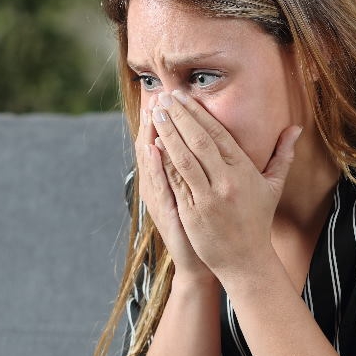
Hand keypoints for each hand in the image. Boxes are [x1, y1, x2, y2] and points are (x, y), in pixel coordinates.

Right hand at [134, 96, 213, 282]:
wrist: (200, 262)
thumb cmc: (203, 226)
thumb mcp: (200, 194)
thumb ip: (200, 168)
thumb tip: (205, 141)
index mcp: (171, 179)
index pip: (165, 142)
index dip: (166, 119)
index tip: (167, 93)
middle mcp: (161, 187)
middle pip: (153, 146)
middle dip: (156, 120)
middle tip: (156, 93)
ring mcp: (160, 199)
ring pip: (150, 163)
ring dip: (149, 136)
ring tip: (151, 111)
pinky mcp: (165, 213)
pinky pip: (158, 187)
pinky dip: (154, 167)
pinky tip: (152, 149)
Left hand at [149, 90, 301, 280]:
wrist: (246, 260)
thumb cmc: (257, 221)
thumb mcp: (273, 187)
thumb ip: (282, 155)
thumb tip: (295, 129)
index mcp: (243, 171)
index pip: (218, 134)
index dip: (199, 113)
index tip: (183, 97)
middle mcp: (226, 182)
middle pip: (199, 141)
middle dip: (180, 117)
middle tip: (165, 97)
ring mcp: (207, 198)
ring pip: (184, 159)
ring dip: (168, 134)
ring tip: (156, 114)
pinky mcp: (192, 213)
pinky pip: (176, 183)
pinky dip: (164, 163)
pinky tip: (153, 146)